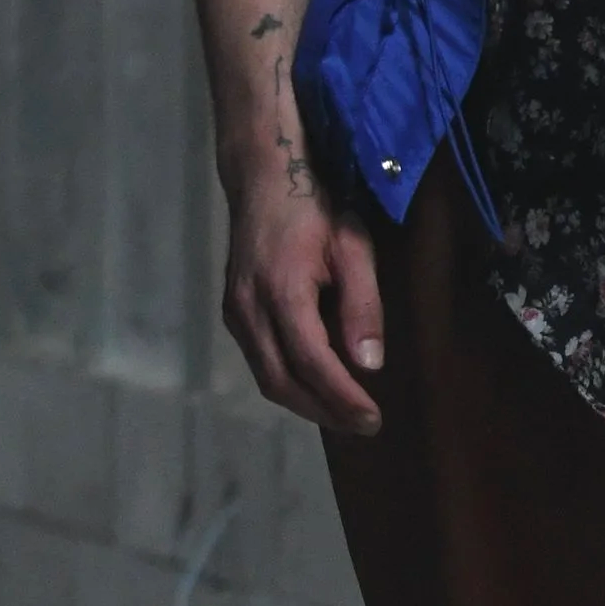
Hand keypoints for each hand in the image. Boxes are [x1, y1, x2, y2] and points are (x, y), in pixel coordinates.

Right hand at [221, 161, 385, 434]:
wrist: (264, 179)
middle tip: (363, 425)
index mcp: (282, 293)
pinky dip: (288, 382)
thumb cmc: (316, 209)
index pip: (312, 363)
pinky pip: (259, 361)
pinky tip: (316, 385)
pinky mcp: (232, 312)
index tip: (372, 419)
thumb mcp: (353, 248)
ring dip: (305, 403)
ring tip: (344, 414)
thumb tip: (370, 365)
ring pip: (266, 377)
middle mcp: (249, 310)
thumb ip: (363, 306)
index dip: (341, 397)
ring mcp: (234, 313)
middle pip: (282, 382)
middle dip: (324, 411)